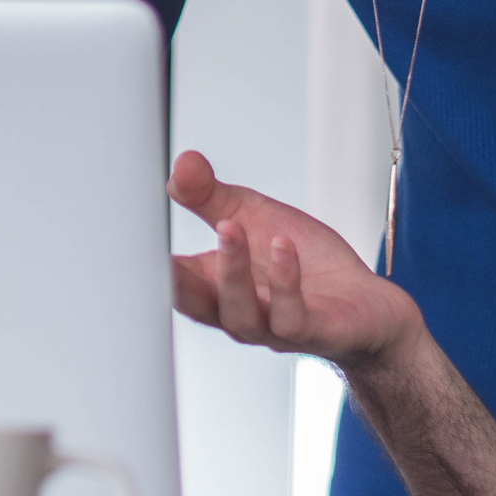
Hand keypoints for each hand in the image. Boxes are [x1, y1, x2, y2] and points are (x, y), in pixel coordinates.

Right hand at [168, 150, 422, 368]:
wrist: (366, 306)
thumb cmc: (306, 266)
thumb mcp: (252, 217)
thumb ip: (210, 195)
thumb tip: (182, 164)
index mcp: (215, 286)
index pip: (170, 280)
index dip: (145, 263)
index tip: (129, 233)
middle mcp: (237, 312)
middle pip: (194, 305)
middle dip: (175, 278)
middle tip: (160, 246)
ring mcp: (272, 326)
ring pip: (239, 313)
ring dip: (232, 270)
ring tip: (230, 227)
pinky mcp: (313, 331)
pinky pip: (290, 316)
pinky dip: (283, 282)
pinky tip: (282, 247)